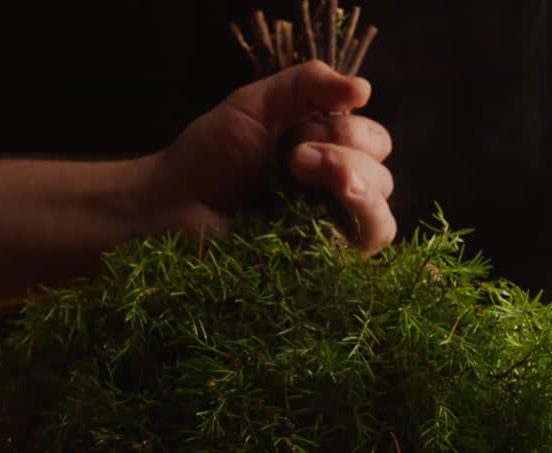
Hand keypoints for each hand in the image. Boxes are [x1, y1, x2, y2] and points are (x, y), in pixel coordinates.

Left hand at [145, 60, 394, 255]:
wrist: (167, 206)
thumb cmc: (208, 157)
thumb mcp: (257, 105)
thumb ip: (307, 85)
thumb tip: (364, 88)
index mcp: (328, 157)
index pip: (376, 143)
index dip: (353, 130)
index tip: (304, 127)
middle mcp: (335, 199)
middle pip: (384, 178)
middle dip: (348, 155)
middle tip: (294, 156)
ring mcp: (329, 238)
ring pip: (381, 219)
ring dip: (356, 185)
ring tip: (301, 172)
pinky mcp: (319, 269)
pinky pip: (361, 251)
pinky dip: (349, 223)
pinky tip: (314, 208)